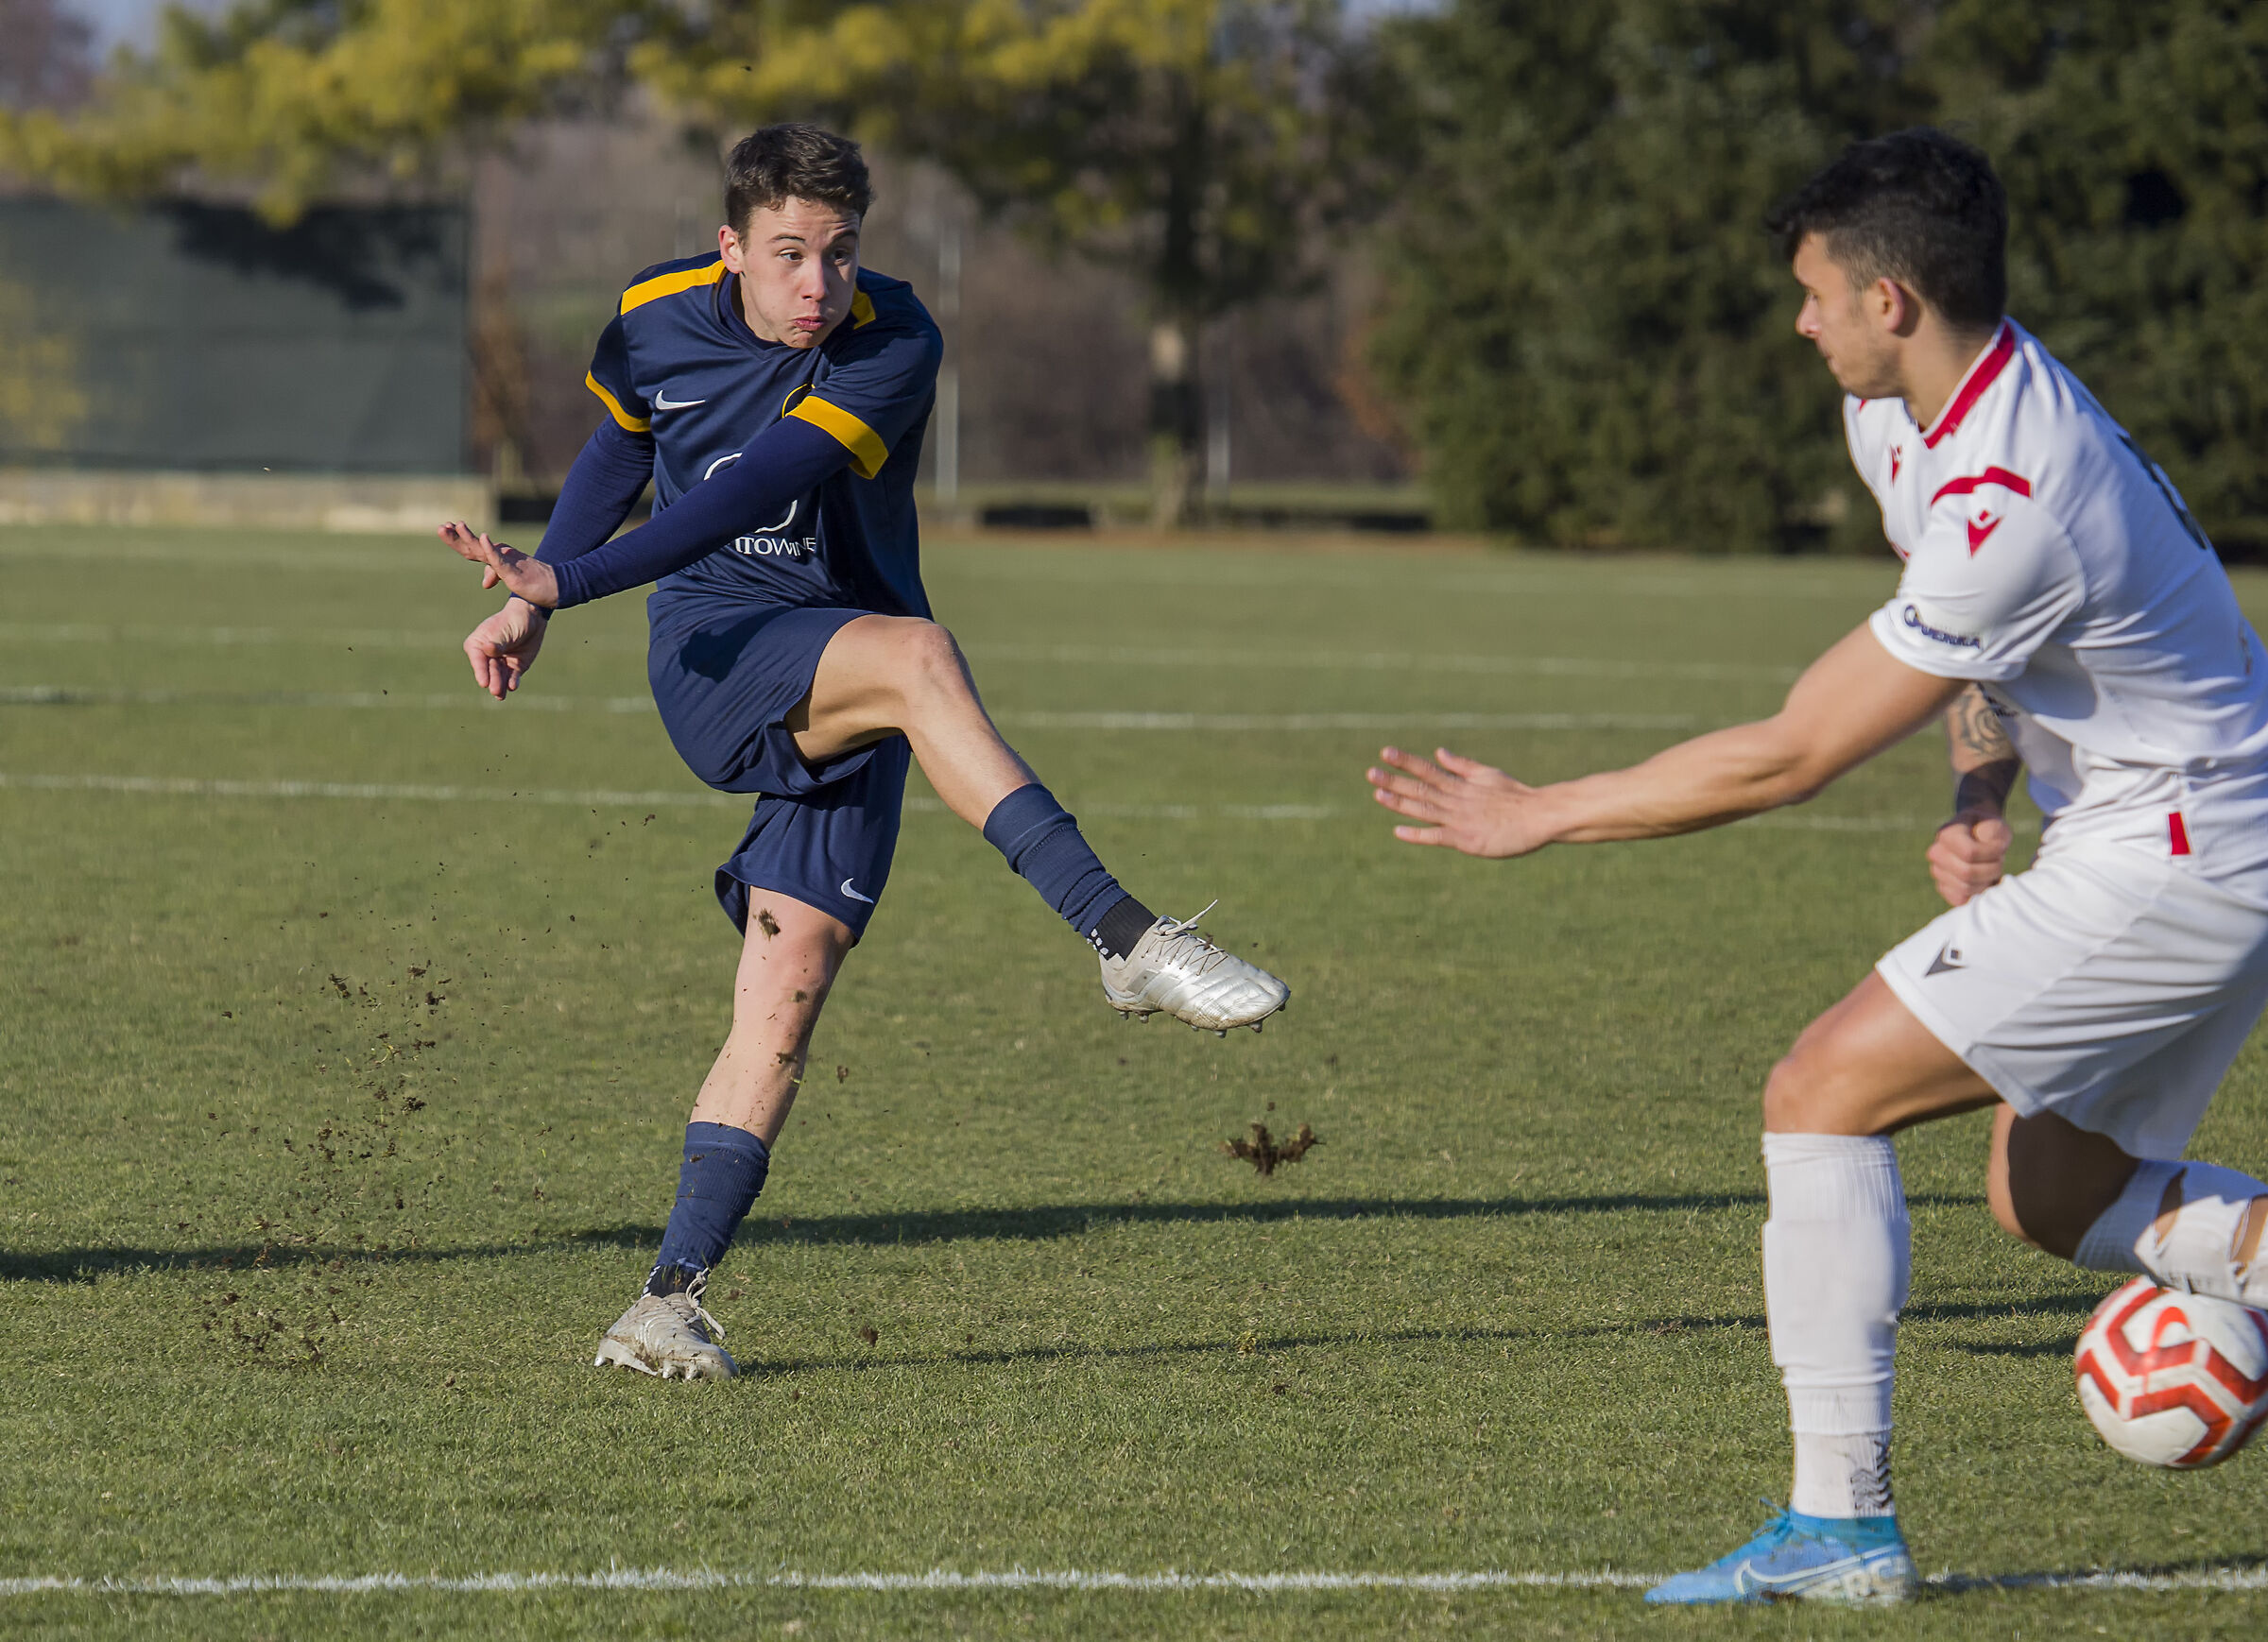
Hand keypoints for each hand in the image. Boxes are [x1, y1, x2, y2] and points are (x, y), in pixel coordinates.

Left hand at [438, 520, 558, 608]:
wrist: (555, 586)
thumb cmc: (532, 581)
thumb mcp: (509, 578)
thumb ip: (494, 575)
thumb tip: (484, 583)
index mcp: (495, 558)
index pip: (471, 548)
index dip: (456, 539)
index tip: (444, 528)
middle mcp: (499, 555)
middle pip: (472, 546)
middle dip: (455, 537)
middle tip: (441, 527)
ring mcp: (506, 561)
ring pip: (483, 548)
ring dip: (469, 537)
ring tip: (457, 525)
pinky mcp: (513, 570)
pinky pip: (499, 559)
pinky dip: (490, 548)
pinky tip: (483, 537)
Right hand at [463, 597, 548, 700]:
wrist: (533, 617)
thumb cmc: (513, 619)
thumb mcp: (503, 629)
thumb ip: (496, 643)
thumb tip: (487, 649)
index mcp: (478, 643)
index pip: (477, 660)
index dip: (480, 671)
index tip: (483, 682)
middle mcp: (487, 655)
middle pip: (489, 670)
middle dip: (493, 681)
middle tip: (496, 691)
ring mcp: (501, 662)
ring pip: (500, 676)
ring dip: (500, 685)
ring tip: (501, 695)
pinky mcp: (514, 667)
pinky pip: (512, 677)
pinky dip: (512, 682)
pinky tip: (513, 686)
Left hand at [1366, 746, 1556, 857]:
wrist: (1540, 817)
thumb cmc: (1517, 796)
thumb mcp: (1488, 775)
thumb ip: (1462, 765)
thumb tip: (1438, 752)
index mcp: (1461, 784)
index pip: (1428, 770)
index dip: (1406, 762)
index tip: (1385, 753)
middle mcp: (1456, 800)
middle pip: (1421, 788)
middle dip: (1394, 781)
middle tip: (1370, 773)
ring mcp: (1460, 820)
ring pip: (1424, 809)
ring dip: (1399, 802)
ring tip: (1377, 794)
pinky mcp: (1466, 840)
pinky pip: (1437, 837)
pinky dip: (1417, 834)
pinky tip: (1398, 831)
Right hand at [1928, 809, 2011, 905]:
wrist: (1978, 837)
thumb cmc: (1989, 831)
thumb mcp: (1995, 824)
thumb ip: (1992, 830)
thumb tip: (1985, 841)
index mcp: (1947, 834)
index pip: (1969, 853)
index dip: (1992, 853)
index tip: (2000, 847)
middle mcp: (1936, 853)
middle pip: (1967, 873)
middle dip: (1991, 869)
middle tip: (1998, 860)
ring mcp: (1937, 871)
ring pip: (1965, 888)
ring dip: (1986, 881)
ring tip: (1990, 869)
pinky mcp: (1943, 887)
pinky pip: (1960, 899)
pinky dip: (1976, 893)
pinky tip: (1983, 881)